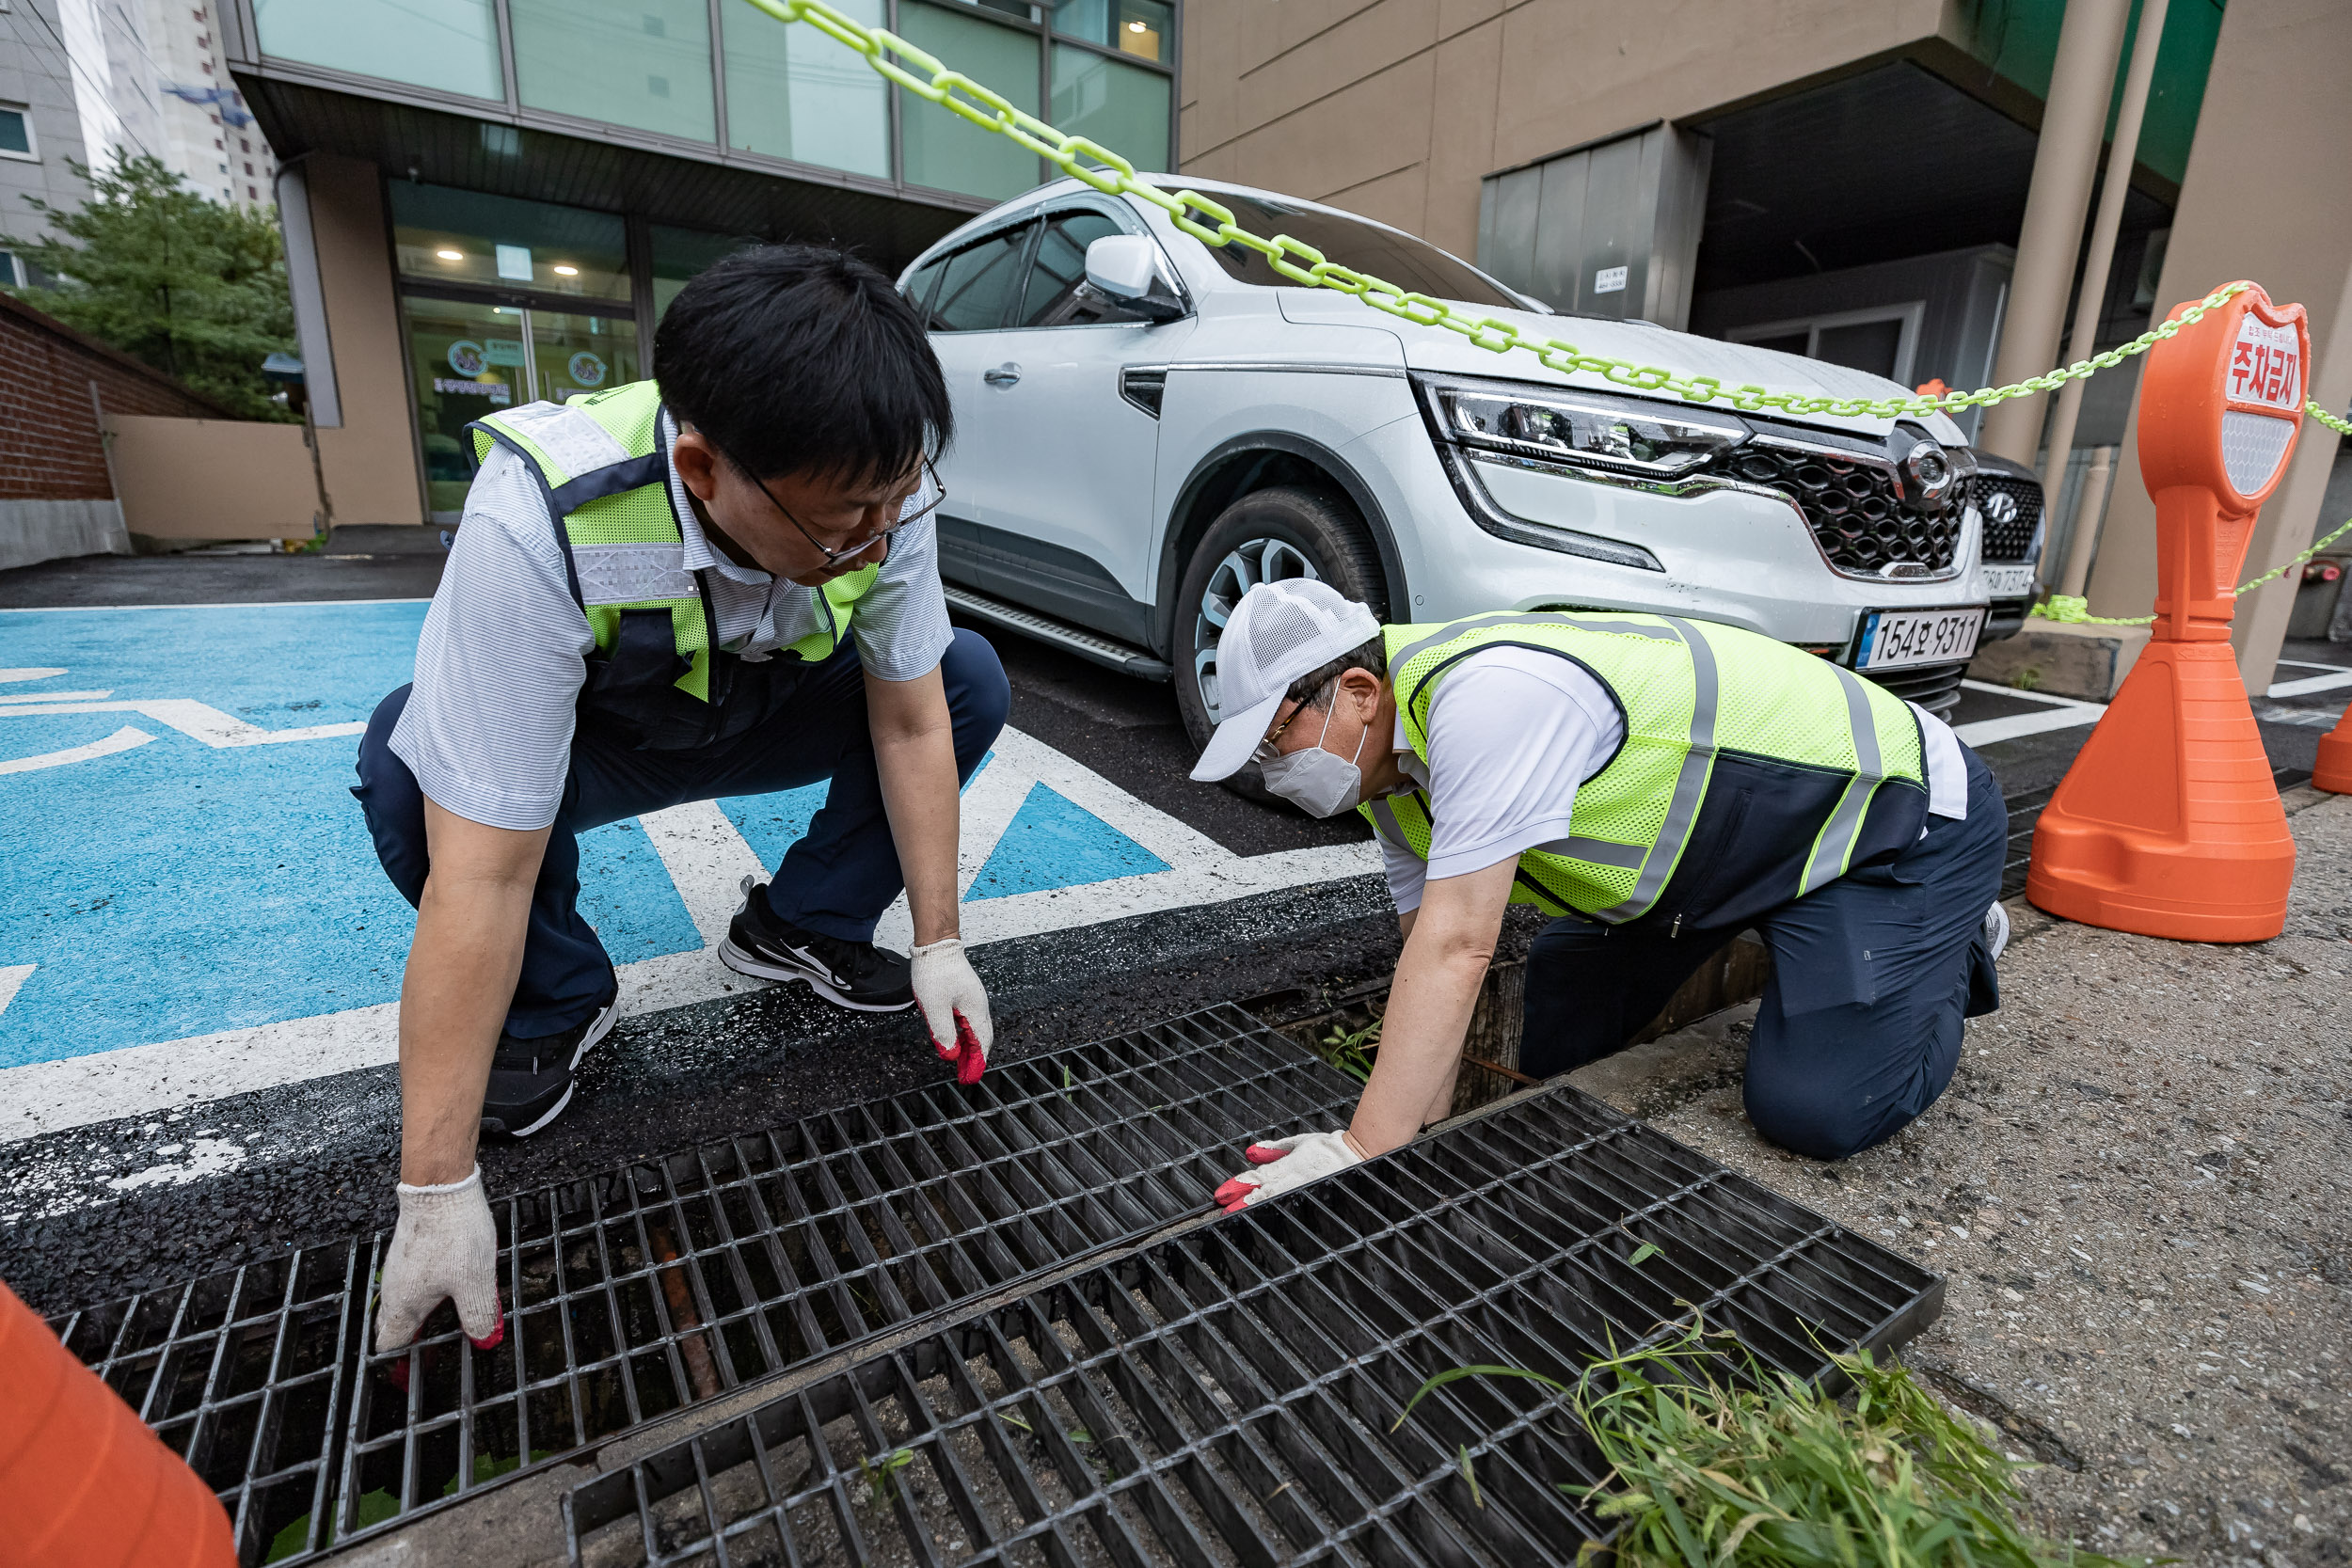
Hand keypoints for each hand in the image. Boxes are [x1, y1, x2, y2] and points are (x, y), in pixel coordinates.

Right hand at [375, 1165, 503, 1353]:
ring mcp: (399, 1268)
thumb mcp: (475, 1284)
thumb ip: (478, 1316)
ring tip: (448, 1319)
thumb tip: (482, 1340)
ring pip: (404, 1302)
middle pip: (394, 1325)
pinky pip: (413, 1281)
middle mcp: (394, 1289)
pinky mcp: (410, 1250)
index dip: (403, 1363)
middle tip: (437, 1347)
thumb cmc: (454, 1236)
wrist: (441, 1188)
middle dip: (413, 1340)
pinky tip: (450, 1285)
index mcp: (403, 1306)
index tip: (420, 1369)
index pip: (389, 1346)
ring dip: (422, 1315)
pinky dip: (426, 1292)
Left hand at [911, 936, 992, 1084]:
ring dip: (969, 1047)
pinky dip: (965, 1035)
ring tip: (960, 1061)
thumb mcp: (935, 1008)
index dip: (975, 1064)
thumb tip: (951, 1054)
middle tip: (965, 1074)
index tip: (968, 1079)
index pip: (980, 1044)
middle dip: (974, 1059)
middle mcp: (978, 1006)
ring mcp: (973, 999)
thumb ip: (943, 1033)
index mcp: (974, 1011)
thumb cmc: (936, 971)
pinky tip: (955, 1038)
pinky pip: (969, 1020)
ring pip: (976, 1030)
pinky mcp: (965, 994)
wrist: (937, 944)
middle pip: (981, 1039)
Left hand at [1211, 1130, 1363, 1211]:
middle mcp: (1298, 1181)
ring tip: (1237, 1220)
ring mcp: (1308, 1193)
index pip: (1262, 1178)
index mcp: (1292, 1165)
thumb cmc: (1329, 1147)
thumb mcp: (1298, 1142)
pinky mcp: (1316, 1202)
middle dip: (1243, 1203)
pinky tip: (1266, 1225)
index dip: (1241, 1185)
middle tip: (1224, 1211)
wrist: (1359, 1155)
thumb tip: (1251, 1153)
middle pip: (1266, 1194)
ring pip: (1278, 1205)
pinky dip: (1277, 1218)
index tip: (1223, 1193)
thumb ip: (1273, 1150)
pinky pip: (1293, 1212)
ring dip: (1257, 1212)